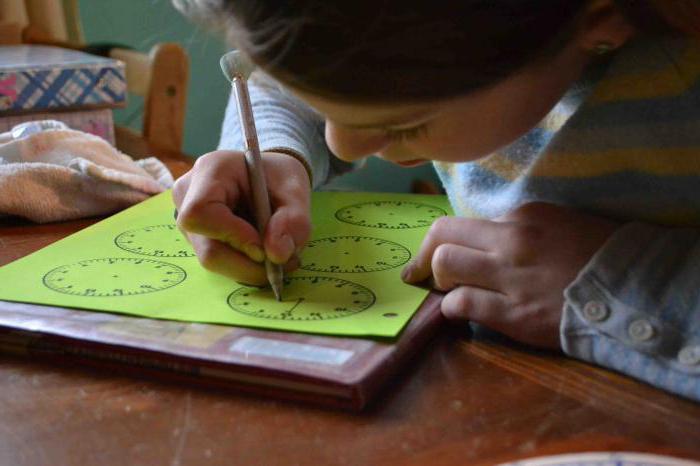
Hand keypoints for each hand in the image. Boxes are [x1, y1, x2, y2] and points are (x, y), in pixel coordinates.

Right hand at [172, 150, 310, 284]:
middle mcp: (188, 194)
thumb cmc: (279, 177)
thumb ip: (294, 221)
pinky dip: (243, 264)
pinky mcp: (195, 236)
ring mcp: (187, 218)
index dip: (232, 236)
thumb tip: (277, 255)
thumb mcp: (296, 192)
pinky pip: (217, 260)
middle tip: (283, 263)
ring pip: (212, 259)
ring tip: (278, 256)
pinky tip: (262, 253)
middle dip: (248, 264)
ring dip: (249, 266)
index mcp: (210, 171)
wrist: (268, 175)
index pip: (201, 213)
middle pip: (207, 248)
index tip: (265, 248)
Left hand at [401, 202, 619, 348]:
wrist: (633, 291)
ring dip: (437, 279)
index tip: (438, 250)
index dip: (447, 239)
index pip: (464, 220)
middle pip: (442, 235)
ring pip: (444, 265)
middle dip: (424, 254)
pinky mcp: (513, 314)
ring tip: (445, 290)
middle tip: (417, 272)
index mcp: (522, 216)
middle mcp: (510, 240)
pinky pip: (461, 304)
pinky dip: (450, 307)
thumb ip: (517, 227)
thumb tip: (482, 238)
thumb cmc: (597, 255)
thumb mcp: (557, 223)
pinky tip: (456, 310)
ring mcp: (510, 277)